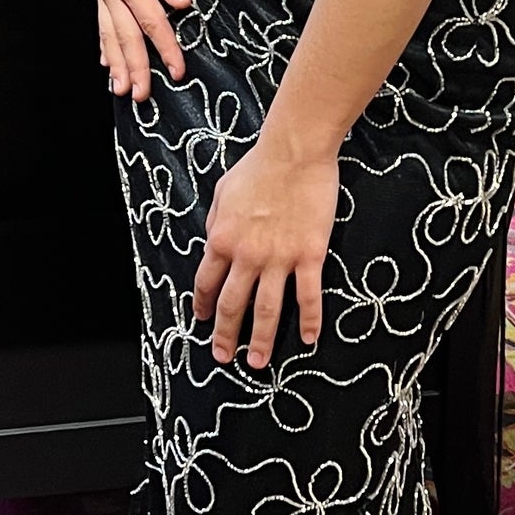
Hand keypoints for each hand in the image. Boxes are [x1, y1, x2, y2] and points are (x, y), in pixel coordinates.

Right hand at [88, 0, 190, 99]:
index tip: (178, 70)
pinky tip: (105, 60)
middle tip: (142, 97)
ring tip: (121, 89)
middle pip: (125, 36)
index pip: (151, 22)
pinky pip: (101, 21)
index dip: (165, 48)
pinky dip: (103, 44)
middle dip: (135, 68)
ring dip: (116, 63)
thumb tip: (181, 3)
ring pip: (109, 33)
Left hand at [193, 136, 339, 367]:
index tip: (204, 320)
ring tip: (258, 362)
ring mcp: (279, 258)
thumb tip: (215, 238)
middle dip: (226, 335)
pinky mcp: (309, 256)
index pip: (206, 283)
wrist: (293, 152)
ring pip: (268, 309)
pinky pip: (308, 296)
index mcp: (221, 239)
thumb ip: (216, 221)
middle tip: (224, 356)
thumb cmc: (258, 165)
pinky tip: (309, 339)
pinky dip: (310, 320)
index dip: (204, 305)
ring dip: (262, 339)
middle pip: (233, 305)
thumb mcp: (222, 191)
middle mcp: (247, 255)